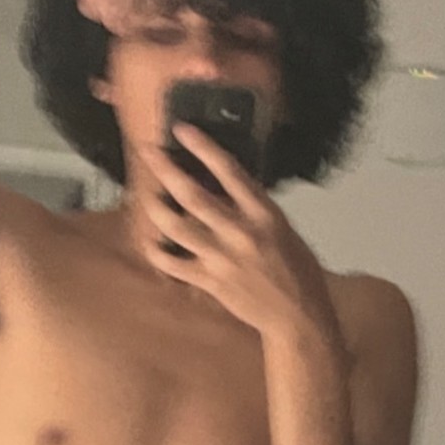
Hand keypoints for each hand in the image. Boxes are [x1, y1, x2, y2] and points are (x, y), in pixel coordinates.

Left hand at [139, 124, 340, 339]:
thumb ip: (253, 208)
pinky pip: (173, 264)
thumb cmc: (296, 268)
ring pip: (176, 227)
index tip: (181, 129)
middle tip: (147, 151)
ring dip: (155, 207)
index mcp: (264, 213)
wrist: (299, 315)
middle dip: (165, 169)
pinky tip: (151, 241)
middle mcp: (240, 232)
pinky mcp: (209, 281)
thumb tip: (224, 185)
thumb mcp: (283, 228)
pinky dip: (158, 252)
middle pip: (192, 195)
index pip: (229, 171)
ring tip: (146, 195)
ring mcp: (221, 257)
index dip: (203, 147)